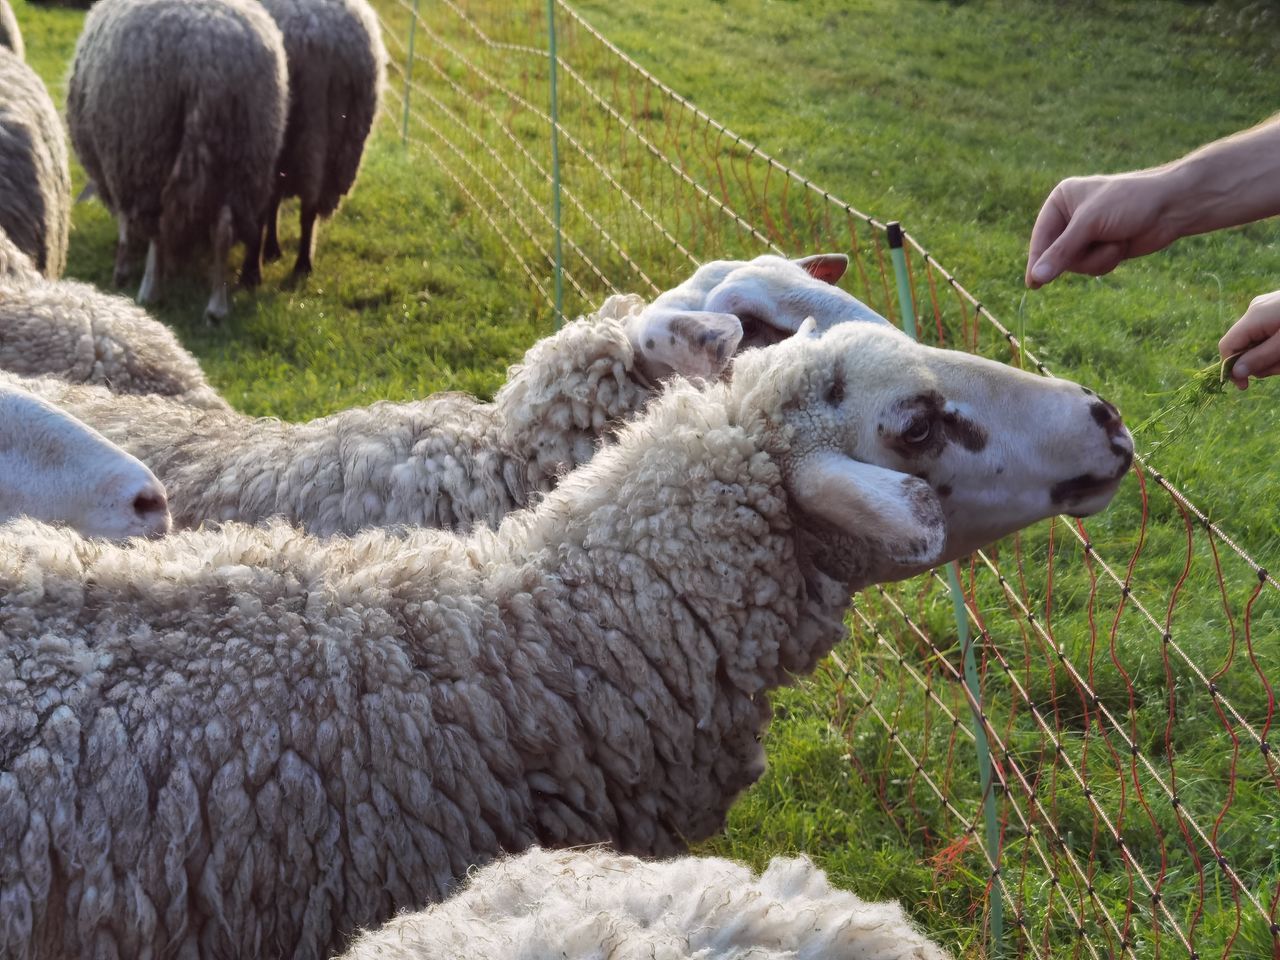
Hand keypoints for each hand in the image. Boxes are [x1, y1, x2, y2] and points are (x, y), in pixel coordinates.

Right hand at [1025, 172, 1180, 287]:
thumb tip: (1035, 278)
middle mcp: (1070, 217)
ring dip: (1097, 259)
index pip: (1041, 236)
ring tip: (1116, 241)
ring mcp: (1086, 234)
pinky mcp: (1101, 248)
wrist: (1172, 206)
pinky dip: (1107, 261)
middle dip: (1079, 256)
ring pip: (1074, 265)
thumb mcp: (1089, 225)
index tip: (1033, 283)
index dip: (1038, 260)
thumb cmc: (1130, 203)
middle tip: (1096, 245)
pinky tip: (1122, 246)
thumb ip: (1061, 252)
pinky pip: (1091, 267)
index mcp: (1061, 200)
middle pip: (1055, 255)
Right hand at [1219, 290, 1279, 389]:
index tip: (1245, 386)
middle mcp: (1255, 310)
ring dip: (1274, 356)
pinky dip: (1278, 346)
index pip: (1228, 346)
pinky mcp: (1276, 309)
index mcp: (1254, 317)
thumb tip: (1236, 373)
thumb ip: (1261, 358)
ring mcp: (1266, 308)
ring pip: (1258, 342)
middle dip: (1262, 361)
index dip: (1231, 368)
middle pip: (1244, 346)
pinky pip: (1269, 333)